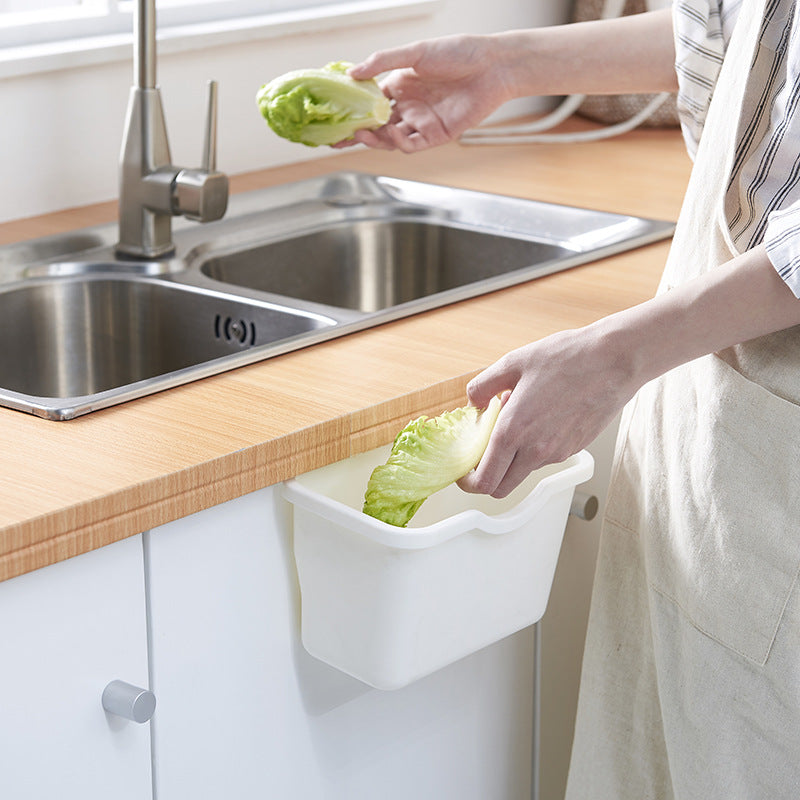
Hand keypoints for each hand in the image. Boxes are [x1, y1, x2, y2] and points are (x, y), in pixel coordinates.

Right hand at [334, 34, 514, 151]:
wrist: (491, 66)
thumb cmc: (457, 53)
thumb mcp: (415, 52)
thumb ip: (382, 63)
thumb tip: (351, 74)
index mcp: (400, 86)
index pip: (370, 104)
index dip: (352, 112)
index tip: (334, 117)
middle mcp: (409, 107)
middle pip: (377, 126)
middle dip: (357, 133)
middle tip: (338, 138)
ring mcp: (422, 123)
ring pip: (390, 139)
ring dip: (375, 140)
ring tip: (362, 135)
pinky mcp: (437, 136)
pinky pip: (411, 145)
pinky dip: (398, 142)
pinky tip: (392, 133)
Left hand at [458, 326, 637, 497]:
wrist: (613, 360)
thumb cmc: (567, 358)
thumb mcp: (512, 363)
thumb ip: (483, 386)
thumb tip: (472, 403)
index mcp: (513, 430)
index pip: (484, 481)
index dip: (468, 482)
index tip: (464, 472)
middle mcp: (535, 449)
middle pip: (501, 489)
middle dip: (486, 479)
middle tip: (482, 457)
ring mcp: (557, 452)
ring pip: (522, 473)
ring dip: (511, 459)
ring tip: (516, 422)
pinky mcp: (573, 449)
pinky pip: (544, 459)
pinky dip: (533, 448)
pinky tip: (538, 419)